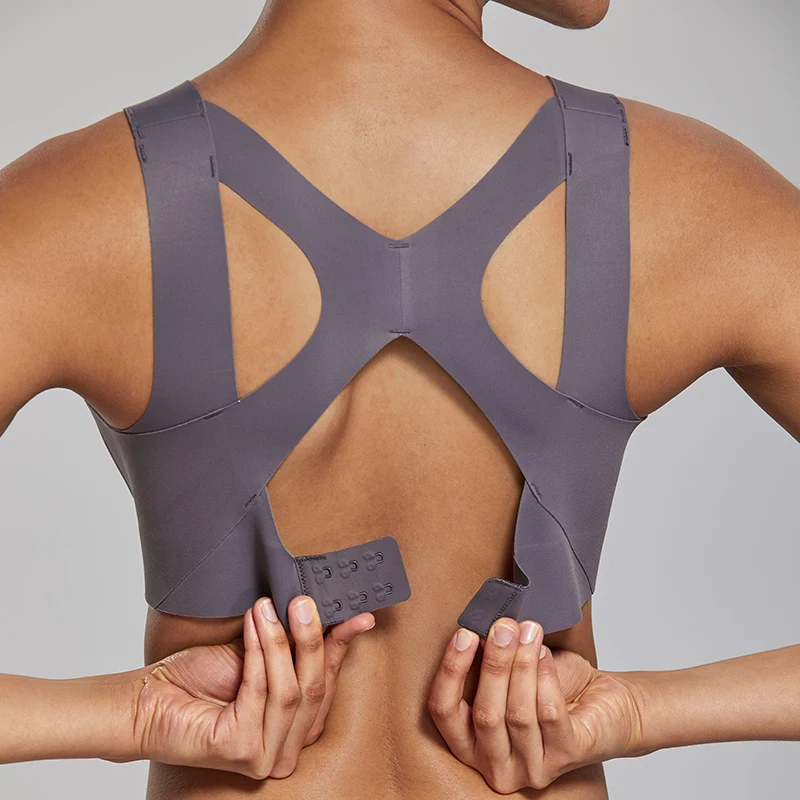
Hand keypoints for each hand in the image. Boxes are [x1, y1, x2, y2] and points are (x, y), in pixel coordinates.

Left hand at [128, 595, 373, 778]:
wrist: (149, 699)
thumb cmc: (201, 679)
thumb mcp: (260, 654)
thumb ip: (293, 643)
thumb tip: (330, 611)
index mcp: (296, 728)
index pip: (330, 682)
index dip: (342, 644)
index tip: (358, 613)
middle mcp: (286, 749)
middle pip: (315, 688)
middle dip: (311, 639)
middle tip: (302, 601)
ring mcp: (265, 755)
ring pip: (290, 691)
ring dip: (280, 641)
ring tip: (268, 606)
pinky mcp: (241, 750)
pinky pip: (259, 692)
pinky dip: (258, 652)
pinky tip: (252, 623)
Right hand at [427, 617, 645, 793]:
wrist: (606, 702)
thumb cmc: (552, 686)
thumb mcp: (510, 673)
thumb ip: (490, 661)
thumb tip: (481, 630)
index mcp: (472, 745)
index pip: (444, 712)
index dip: (451, 671)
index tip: (465, 634)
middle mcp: (497, 766)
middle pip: (485, 715)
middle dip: (494, 663)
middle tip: (503, 627)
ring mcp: (532, 768)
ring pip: (518, 715)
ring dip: (522, 664)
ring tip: (529, 631)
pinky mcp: (566, 757)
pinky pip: (549, 714)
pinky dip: (545, 677)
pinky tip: (545, 653)